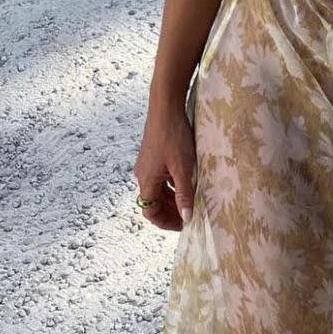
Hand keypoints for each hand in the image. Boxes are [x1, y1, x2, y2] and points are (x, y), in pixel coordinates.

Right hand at [134, 100, 196, 231]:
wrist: (165, 108)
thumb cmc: (174, 137)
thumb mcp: (183, 168)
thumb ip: (184, 194)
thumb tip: (186, 217)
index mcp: (147, 181)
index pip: (150, 212)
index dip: (165, 222)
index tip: (182, 225)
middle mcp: (143, 174)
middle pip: (153, 202)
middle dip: (169, 212)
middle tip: (188, 216)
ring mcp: (147, 165)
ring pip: (157, 190)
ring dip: (171, 199)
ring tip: (189, 201)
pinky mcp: (152, 156)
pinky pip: (160, 178)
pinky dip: (170, 185)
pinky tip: (185, 182)